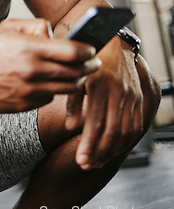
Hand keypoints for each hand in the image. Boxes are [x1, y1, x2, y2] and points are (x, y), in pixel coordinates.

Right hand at [0, 18, 99, 112]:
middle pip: (75, 72)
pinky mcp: (25, 105)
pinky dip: (54, 90)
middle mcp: (32, 71)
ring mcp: (29, 91)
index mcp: (30, 48)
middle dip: (89, 67)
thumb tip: (57, 34)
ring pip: (66, 88)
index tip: (92, 50)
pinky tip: (51, 82)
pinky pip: (49, 98)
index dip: (88, 51)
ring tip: (77, 73)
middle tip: (93, 63)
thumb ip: (37, 26)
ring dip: (76, 80)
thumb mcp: (10, 26)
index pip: (73, 52)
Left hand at [65, 36, 142, 169]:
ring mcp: (130, 95)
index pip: (95, 122)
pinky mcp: (138, 97)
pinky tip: (114, 149)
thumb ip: (72, 102)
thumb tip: (71, 127)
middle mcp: (117, 91)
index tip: (80, 161)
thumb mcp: (75, 77)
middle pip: (111, 131)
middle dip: (99, 152)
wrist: (112, 43)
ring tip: (98, 161)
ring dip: (112, 150)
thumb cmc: (88, 61)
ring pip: (125, 131)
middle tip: (88, 165)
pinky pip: (136, 125)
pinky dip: (126, 141)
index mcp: (99, 85)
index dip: (88, 144)